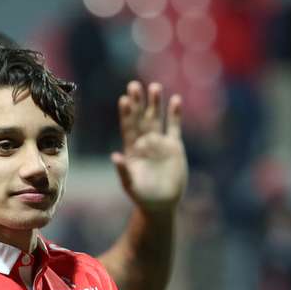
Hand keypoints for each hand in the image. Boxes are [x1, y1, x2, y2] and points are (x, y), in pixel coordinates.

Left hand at [111, 81, 186, 213]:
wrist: (161, 204)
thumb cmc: (142, 196)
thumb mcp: (130, 185)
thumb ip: (123, 171)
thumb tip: (115, 156)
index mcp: (132, 149)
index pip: (128, 127)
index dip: (126, 114)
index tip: (124, 100)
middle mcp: (144, 142)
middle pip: (141, 118)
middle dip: (138, 102)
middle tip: (134, 85)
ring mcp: (159, 143)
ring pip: (157, 118)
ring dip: (155, 103)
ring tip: (154, 87)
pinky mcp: (174, 147)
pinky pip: (174, 127)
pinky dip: (175, 114)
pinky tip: (175, 100)